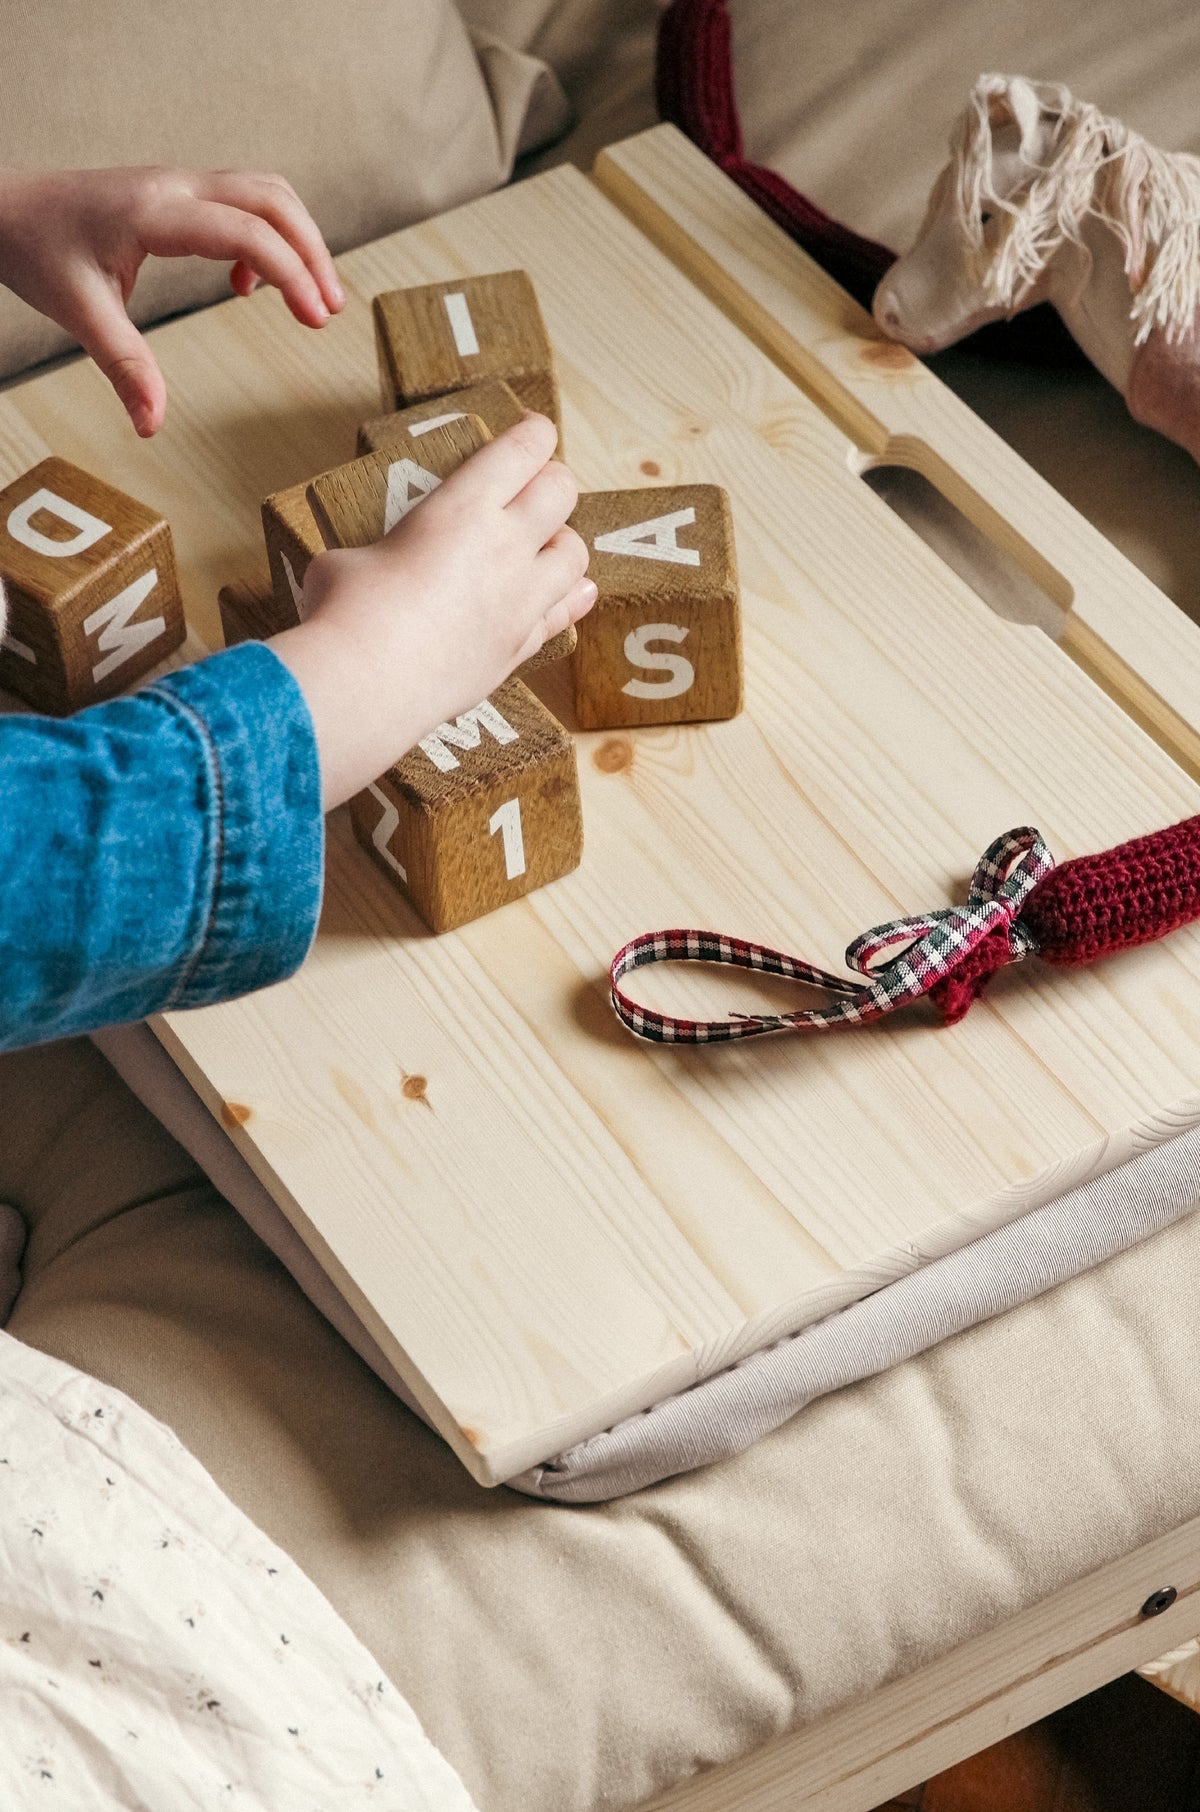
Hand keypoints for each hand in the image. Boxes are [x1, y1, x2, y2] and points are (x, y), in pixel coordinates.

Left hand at [0, 165, 343, 435]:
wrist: (6, 209)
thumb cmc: (38, 251)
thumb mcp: (80, 314)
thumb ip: (126, 369)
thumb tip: (153, 426)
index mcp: (154, 213)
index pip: (246, 230)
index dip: (291, 273)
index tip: (316, 320)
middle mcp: (175, 187)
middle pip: (273, 198)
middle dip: (312, 252)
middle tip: (329, 310)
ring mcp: (180, 184)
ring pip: (265, 193)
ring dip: (298, 240)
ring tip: (311, 298)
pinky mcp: (180, 194)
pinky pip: (244, 202)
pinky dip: (266, 238)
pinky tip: (246, 286)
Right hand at [271, 414, 596, 809]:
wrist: (367, 688)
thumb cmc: (346, 612)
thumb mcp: (346, 559)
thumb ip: (377, 554)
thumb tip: (365, 573)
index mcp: (462, 507)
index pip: (521, 451)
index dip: (535, 433)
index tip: (534, 430)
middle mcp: (504, 546)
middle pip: (561, 492)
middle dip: (552, 482)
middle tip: (536, 487)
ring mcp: (520, 599)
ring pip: (575, 554)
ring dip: (563, 542)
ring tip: (544, 545)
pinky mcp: (520, 646)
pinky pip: (564, 614)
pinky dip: (570, 599)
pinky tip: (573, 593)